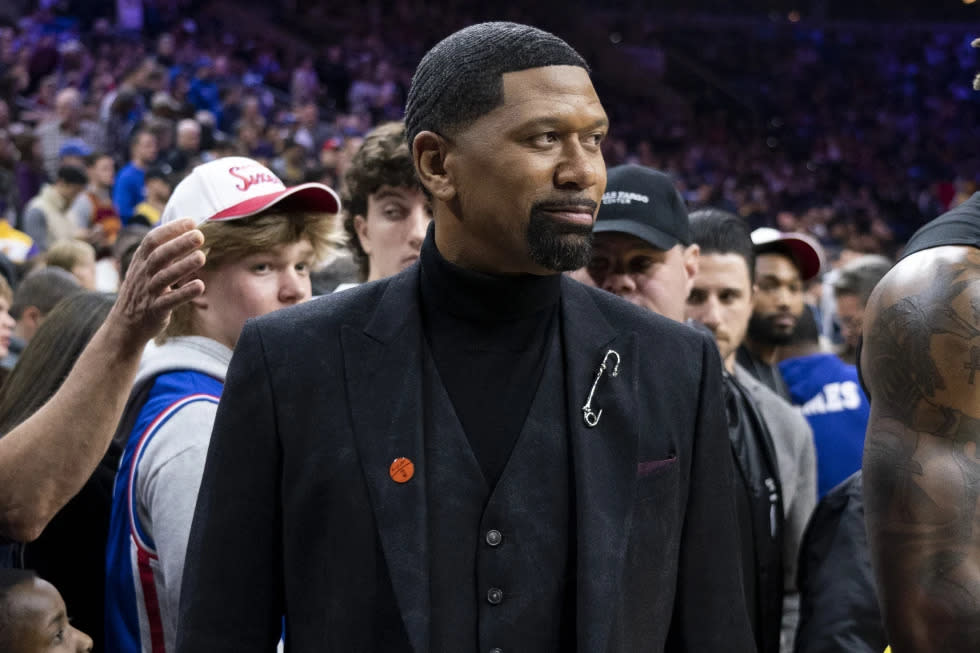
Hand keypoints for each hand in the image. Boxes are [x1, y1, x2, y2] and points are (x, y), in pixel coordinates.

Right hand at [105, 218, 205, 354]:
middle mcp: (143, 275)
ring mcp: (148, 293)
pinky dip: (184, 293)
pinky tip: (200, 285)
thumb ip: (162, 252)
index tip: (191, 222)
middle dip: (179, 244)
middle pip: (159, 256)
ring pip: (164, 277)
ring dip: (183, 266)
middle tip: (199, 235)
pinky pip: (169, 301)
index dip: (171, 229)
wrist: (125, 326)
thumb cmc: (142, 292)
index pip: (153, 240)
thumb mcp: (146, 269)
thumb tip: (187, 231)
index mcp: (141, 262)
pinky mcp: (154, 311)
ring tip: (201, 257)